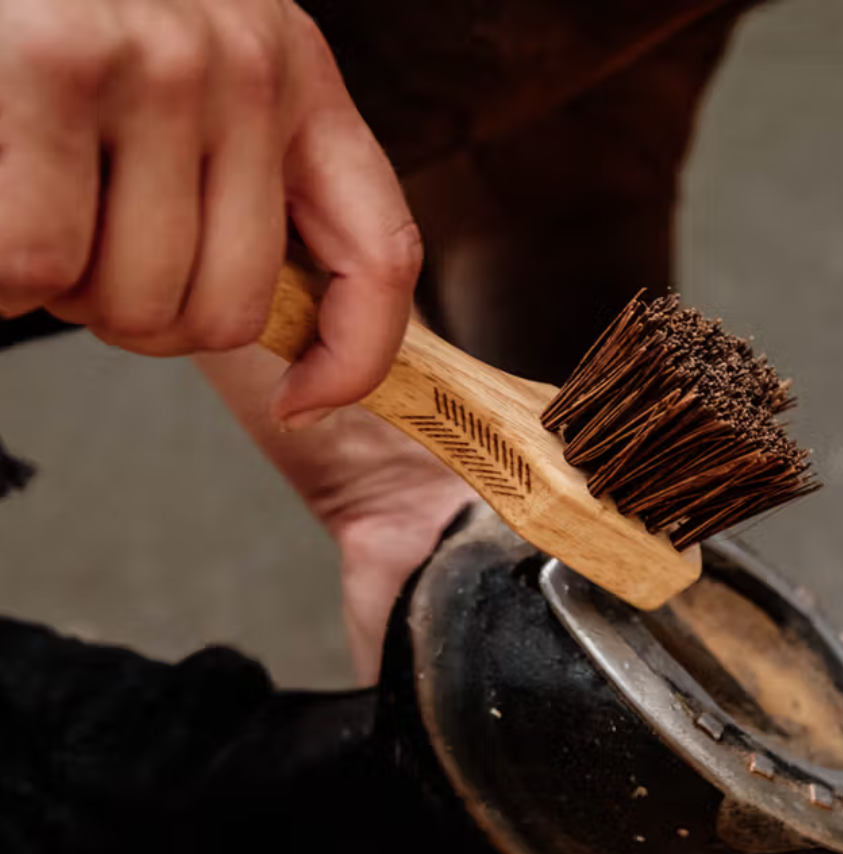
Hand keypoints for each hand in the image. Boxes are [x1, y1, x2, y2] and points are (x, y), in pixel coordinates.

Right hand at [0, 0, 418, 425]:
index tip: (305, 403)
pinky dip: (5, 276)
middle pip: (231, 312)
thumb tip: (291, 344)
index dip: (353, 360)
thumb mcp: (200, 86)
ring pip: (138, 301)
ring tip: (41, 208)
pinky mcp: (53, 64)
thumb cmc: (73, 19)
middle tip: (94, 258)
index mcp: (301, 79)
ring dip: (73, 293)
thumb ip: (248, 186)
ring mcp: (159, 64)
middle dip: (148, 320)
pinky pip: (40, 262)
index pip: (381, 258)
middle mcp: (250, 66)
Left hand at [321, 419, 696, 853]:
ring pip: (518, 833)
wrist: (407, 491)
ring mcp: (477, 732)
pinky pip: (435, 812)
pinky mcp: (412, 732)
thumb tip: (695, 573)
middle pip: (588, 820)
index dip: (673, 828)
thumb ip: (642, 556)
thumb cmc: (512, 499)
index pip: (647, 771)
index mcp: (596, 677)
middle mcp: (543, 715)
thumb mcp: (594, 530)